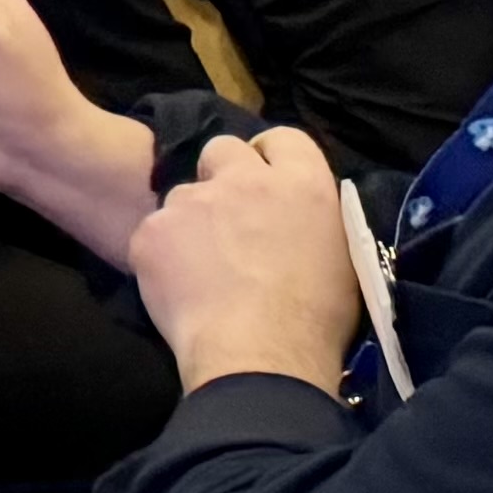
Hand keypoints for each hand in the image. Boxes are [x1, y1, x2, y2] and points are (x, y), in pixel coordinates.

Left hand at [129, 126, 366, 395]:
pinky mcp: (152, 230)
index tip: (266, 179)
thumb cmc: (315, 319)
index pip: (285, 139)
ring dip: (190, 221)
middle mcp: (245, 180)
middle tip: (226, 217)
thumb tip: (298, 220)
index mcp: (301, 184)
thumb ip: (311, 222)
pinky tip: (176, 289)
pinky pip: (153, 235)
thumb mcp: (340, 258)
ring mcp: (193, 201)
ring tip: (199, 267)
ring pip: (183, 197)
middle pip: (222, 150)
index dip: (271, 157)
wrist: (258, 353)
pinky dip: (161, 256)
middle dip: (222, 174)